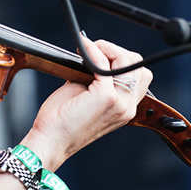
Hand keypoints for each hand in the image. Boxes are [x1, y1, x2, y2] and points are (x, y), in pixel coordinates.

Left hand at [22, 36, 151, 170]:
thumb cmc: (62, 120)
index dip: (120, 61)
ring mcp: (119, 102)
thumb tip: (92, 57)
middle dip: (116, 52)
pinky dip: (93, 51)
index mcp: (125, 108)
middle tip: (93, 52)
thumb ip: (95, 78)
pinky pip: (104, 64)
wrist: (50, 140)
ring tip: (88, 52)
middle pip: (138, 65)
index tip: (99, 56)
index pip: (140, 75)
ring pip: (129, 61)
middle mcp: (127, 106)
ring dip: (107, 49)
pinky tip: (82, 50)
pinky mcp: (105, 97)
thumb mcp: (85, 96)